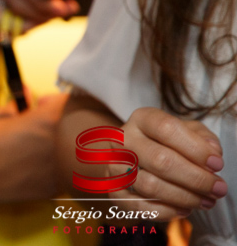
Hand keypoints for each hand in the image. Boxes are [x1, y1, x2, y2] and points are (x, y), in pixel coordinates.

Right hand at [0, 95, 66, 209]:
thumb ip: (17, 105)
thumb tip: (26, 93)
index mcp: (47, 121)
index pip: (66, 101)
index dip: (51, 100)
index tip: (40, 105)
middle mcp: (59, 144)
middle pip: (70, 126)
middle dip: (55, 123)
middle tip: (34, 128)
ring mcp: (59, 168)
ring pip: (66, 152)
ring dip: (54, 147)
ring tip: (31, 149)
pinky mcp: (55, 188)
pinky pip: (61, 174)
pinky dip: (50, 169)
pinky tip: (30, 168)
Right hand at [107, 107, 225, 218]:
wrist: (131, 155)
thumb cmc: (166, 142)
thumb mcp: (186, 130)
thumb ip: (202, 136)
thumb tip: (212, 153)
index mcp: (141, 119)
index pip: (166, 129)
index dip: (195, 148)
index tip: (217, 164)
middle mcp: (122, 139)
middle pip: (160, 160)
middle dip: (196, 178)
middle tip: (218, 188)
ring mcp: (113, 164)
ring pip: (149, 185)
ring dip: (184, 197)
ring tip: (206, 201)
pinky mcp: (112, 189)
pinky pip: (137, 206)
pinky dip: (165, 211)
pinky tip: (184, 209)